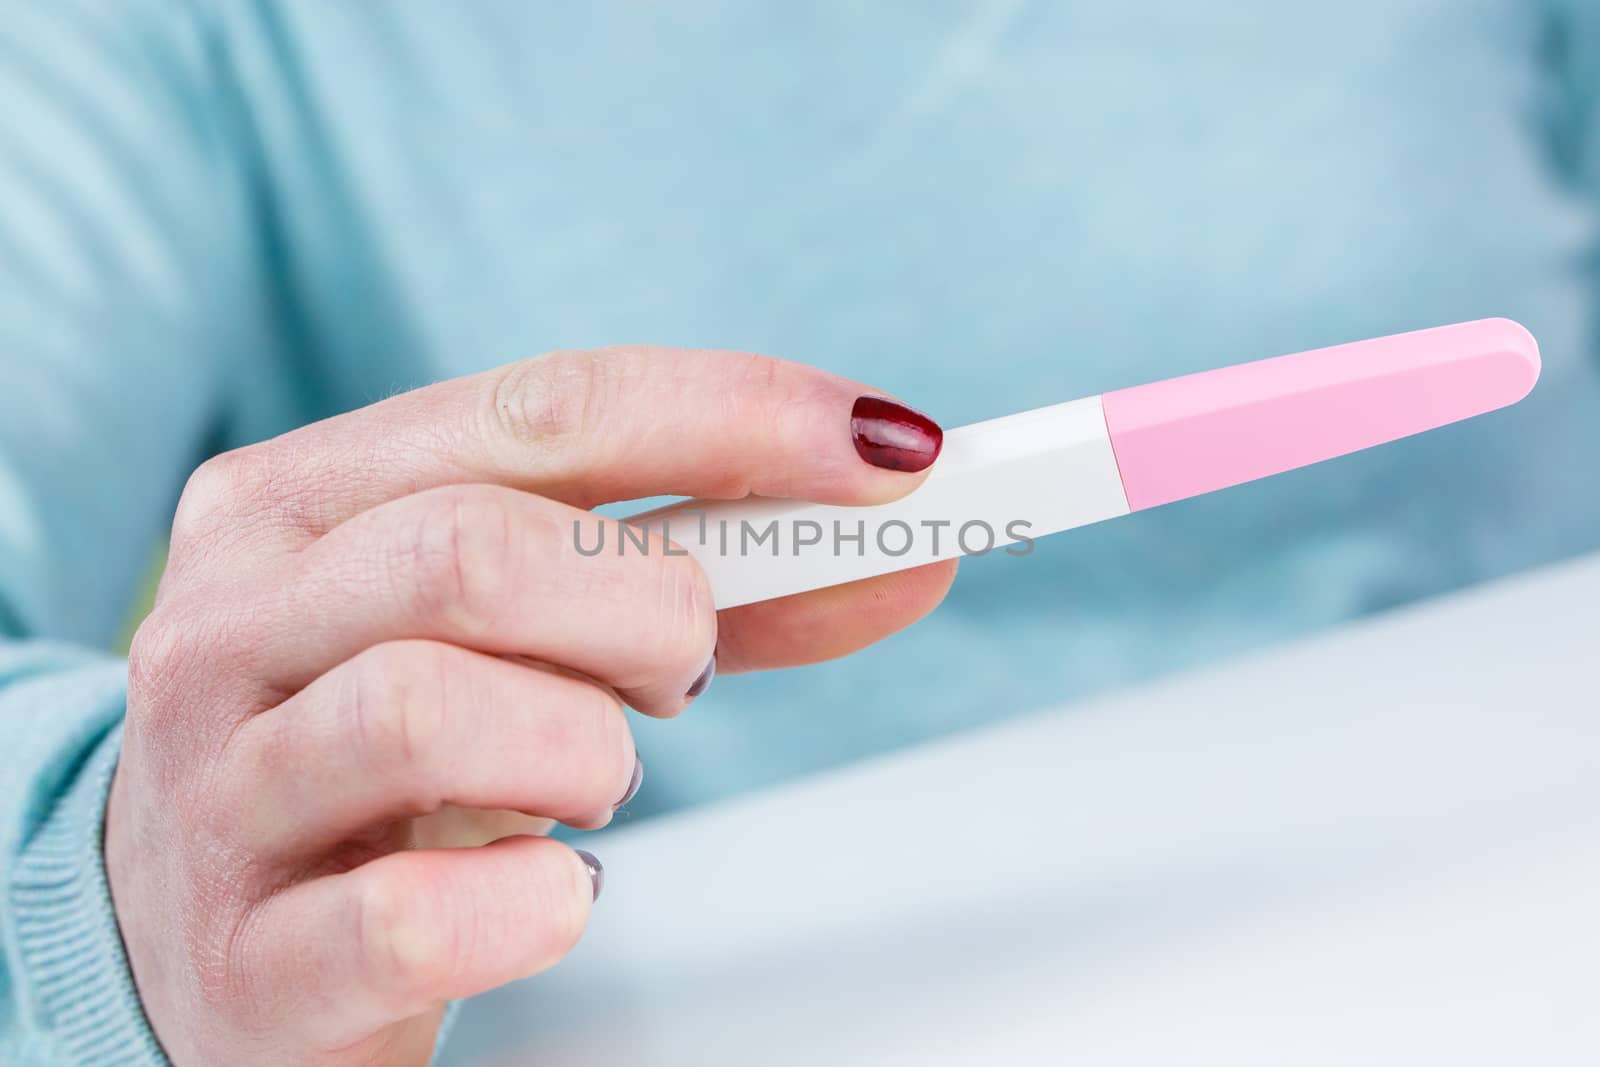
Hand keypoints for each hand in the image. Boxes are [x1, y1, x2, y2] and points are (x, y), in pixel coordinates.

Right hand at [106, 346, 955, 1064]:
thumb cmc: (386, 756)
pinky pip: (407, 919)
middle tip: (679, 671)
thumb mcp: (521, 637)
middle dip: (647, 611)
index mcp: (304, 500)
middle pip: (478, 551)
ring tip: (592, 779)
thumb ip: (709, 586)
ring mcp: (219, 791)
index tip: (887, 452)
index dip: (734, 416)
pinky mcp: (245, 958)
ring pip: (428, 709)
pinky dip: (530, 907)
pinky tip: (550, 896)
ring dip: (585, 750)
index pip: (542, 408)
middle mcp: (232, 621)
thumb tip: (905, 548)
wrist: (209, 941)